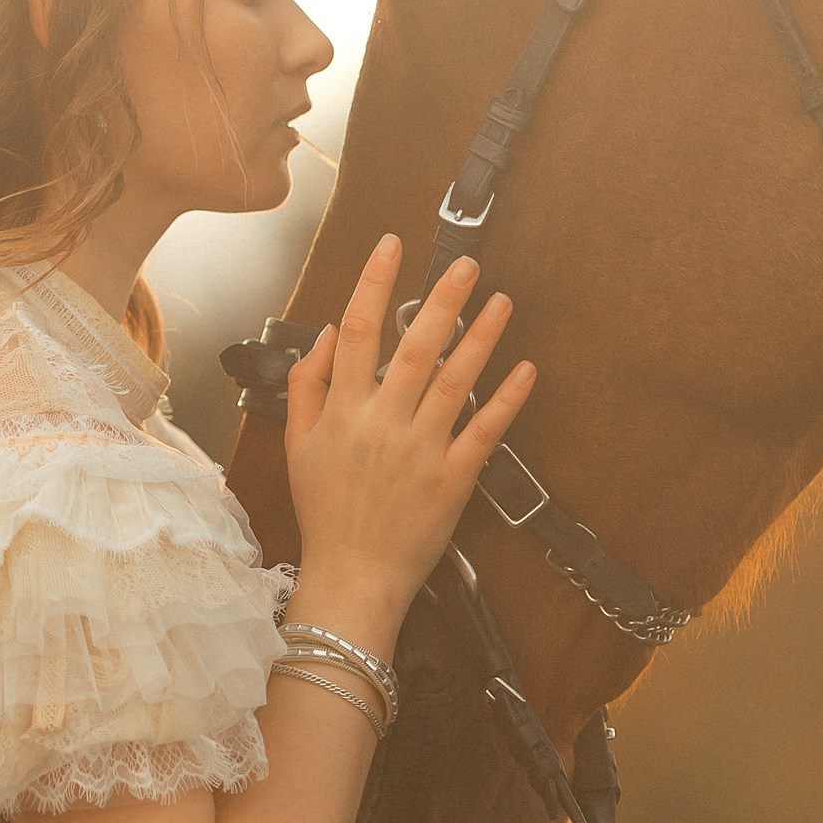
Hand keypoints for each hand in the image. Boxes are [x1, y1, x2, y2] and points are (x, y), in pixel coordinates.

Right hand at [283, 236, 535, 627]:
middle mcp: (383, 423)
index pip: (358, 332)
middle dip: (442, 300)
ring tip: (502, 302)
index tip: (391, 246)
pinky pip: (484, 432)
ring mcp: (421, 450)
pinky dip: (506, 400)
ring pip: (454, 381)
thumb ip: (307, 387)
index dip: (374, 284)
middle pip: (415, 348)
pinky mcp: (453, 479)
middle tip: (466, 265)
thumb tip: (330, 334)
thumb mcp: (297, 447)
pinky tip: (526, 369)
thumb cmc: (325, 512)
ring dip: (482, 338)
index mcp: (343, 412)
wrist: (352, 576)